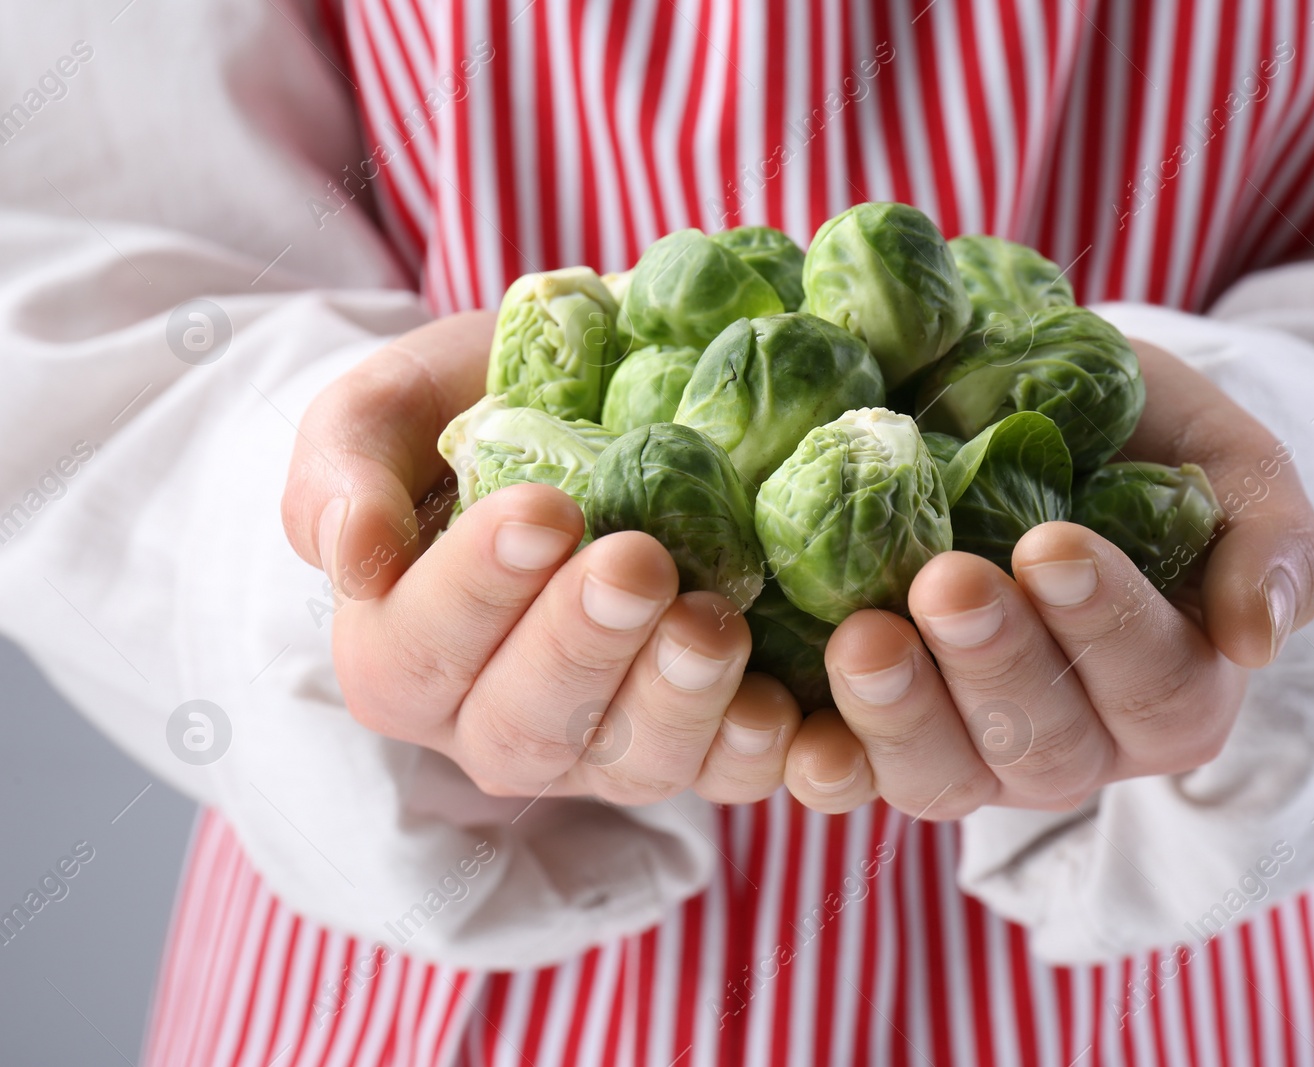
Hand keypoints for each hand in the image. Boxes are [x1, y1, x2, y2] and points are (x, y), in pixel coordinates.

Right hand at [280, 312, 798, 805]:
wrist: (579, 417)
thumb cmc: (466, 413)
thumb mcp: (387, 412)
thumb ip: (343, 474)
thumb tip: (352, 555)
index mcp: (402, 658)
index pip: (419, 651)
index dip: (478, 589)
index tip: (543, 509)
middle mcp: (496, 725)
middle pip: (526, 726)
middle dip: (583, 644)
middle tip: (636, 561)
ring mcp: (601, 749)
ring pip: (632, 765)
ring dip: (677, 701)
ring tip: (712, 619)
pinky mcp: (697, 745)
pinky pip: (730, 775)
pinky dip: (761, 752)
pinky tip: (786, 707)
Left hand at [783, 341, 1313, 816]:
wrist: (1035, 428)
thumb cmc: (1142, 442)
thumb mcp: (1226, 461)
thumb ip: (1269, 536)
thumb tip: (1257, 639)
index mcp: (1172, 690)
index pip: (1157, 685)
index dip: (1108, 625)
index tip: (1055, 544)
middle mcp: (1077, 745)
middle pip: (1045, 745)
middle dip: (995, 665)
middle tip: (947, 582)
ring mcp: (974, 752)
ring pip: (946, 778)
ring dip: (901, 715)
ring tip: (861, 636)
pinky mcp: (882, 739)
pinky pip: (851, 776)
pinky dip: (821, 758)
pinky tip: (788, 722)